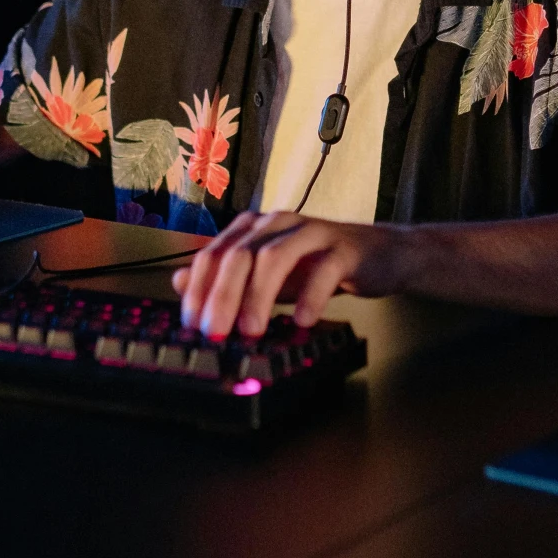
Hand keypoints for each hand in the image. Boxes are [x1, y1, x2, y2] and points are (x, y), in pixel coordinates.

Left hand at [173, 212, 407, 338]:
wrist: (379, 256)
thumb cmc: (318, 265)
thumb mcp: (267, 277)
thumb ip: (226, 279)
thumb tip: (178, 282)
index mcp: (253, 228)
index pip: (213, 254)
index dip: (199, 290)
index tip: (192, 326)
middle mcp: (277, 223)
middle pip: (239, 254)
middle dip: (223, 296)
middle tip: (217, 333)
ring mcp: (311, 232)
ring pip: (275, 256)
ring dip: (259, 296)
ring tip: (252, 330)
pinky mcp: (343, 247)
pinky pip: (323, 268)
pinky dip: (310, 295)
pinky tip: (303, 320)